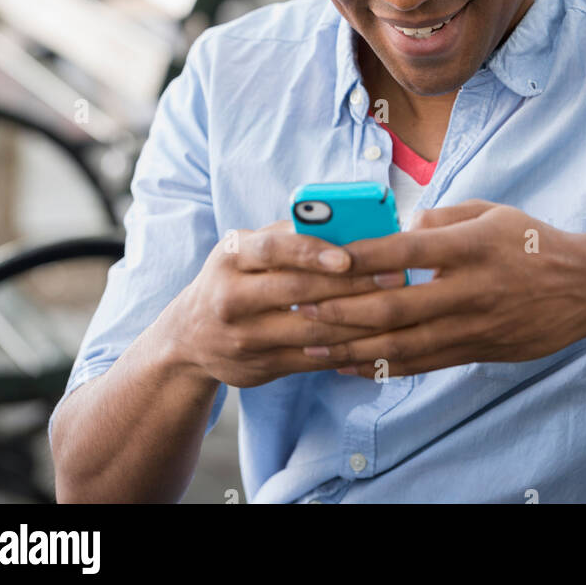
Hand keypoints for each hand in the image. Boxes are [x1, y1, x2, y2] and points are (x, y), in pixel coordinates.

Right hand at [165, 220, 406, 388]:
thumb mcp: (246, 248)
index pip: (273, 250)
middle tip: (396, 276)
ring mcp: (244, 338)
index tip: (349, 255)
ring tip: (396, 306)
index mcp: (231, 257)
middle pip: (299, 292)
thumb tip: (347, 217)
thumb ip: (289, 233)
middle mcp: (231, 298)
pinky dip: (346, 348)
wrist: (188, 337)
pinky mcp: (259, 368)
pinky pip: (311, 360)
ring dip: (359, 320)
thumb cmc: (233, 277)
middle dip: (353, 284)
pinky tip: (376, 337)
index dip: (311, 252)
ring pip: (311, 331)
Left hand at [292, 201, 585, 377]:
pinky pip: (421, 364)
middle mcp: (468, 289)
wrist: (583, 287)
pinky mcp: (476, 351)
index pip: (406, 252)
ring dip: (351, 346)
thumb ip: (443, 217)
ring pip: (403, 343)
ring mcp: (472, 326)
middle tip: (300, 306)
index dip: (362, 257)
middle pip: (395, 305)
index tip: (323, 257)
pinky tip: (350, 364)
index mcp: (470, 246)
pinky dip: (382, 366)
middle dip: (342, 309)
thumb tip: (401, 227)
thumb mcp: (491, 210)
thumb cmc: (531, 241)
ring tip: (311, 344)